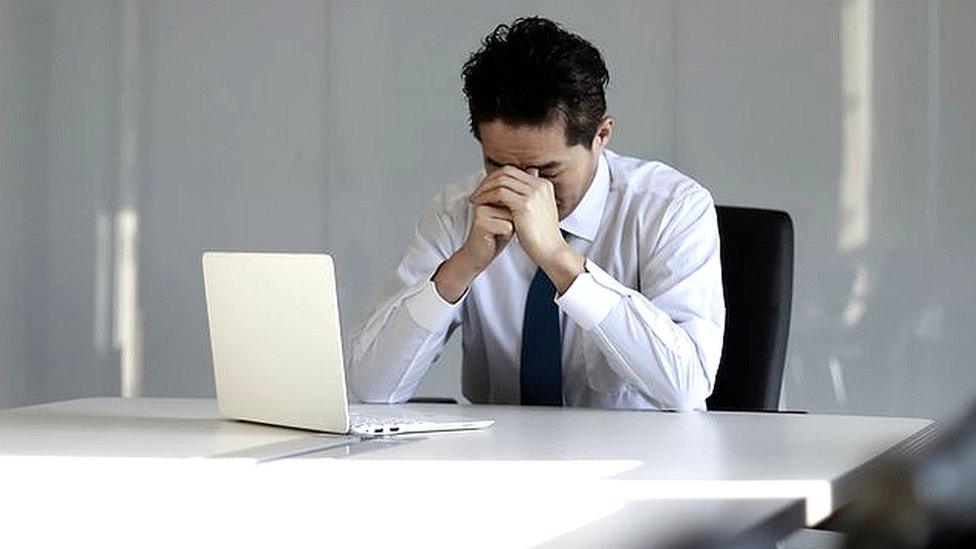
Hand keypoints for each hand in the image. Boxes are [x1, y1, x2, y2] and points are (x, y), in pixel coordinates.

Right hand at [432, 204, 513, 302]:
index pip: (513, 201)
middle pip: (513, 208)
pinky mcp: (482, 223)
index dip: (514, 216)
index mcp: (488, 198)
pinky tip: (494, 239)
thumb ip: (513, 207)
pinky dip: (505, 236)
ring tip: (496, 233)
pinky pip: (507, 227)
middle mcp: (483, 202)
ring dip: (509, 229)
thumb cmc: (493, 238)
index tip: (501, 224)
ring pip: (512, 217)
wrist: (477, 256)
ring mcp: (481, 212)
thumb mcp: (506, 219)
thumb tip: (525, 201)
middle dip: (512, 222)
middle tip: (498, 230)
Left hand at [469, 166, 583, 292]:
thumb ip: (528, 198)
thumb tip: (515, 193)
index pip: (513, 171)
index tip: (484, 188)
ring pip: (501, 181)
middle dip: (488, 180)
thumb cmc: (543, 236)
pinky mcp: (525, 205)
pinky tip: (479, 204)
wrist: (551, 251)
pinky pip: (499, 193)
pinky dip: (486, 196)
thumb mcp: (537, 211)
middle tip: (476, 192)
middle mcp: (540, 185)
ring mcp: (534, 194)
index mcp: (543, 184)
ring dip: (484, 188)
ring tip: (475, 199)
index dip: (496, 178)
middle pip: (506, 172)